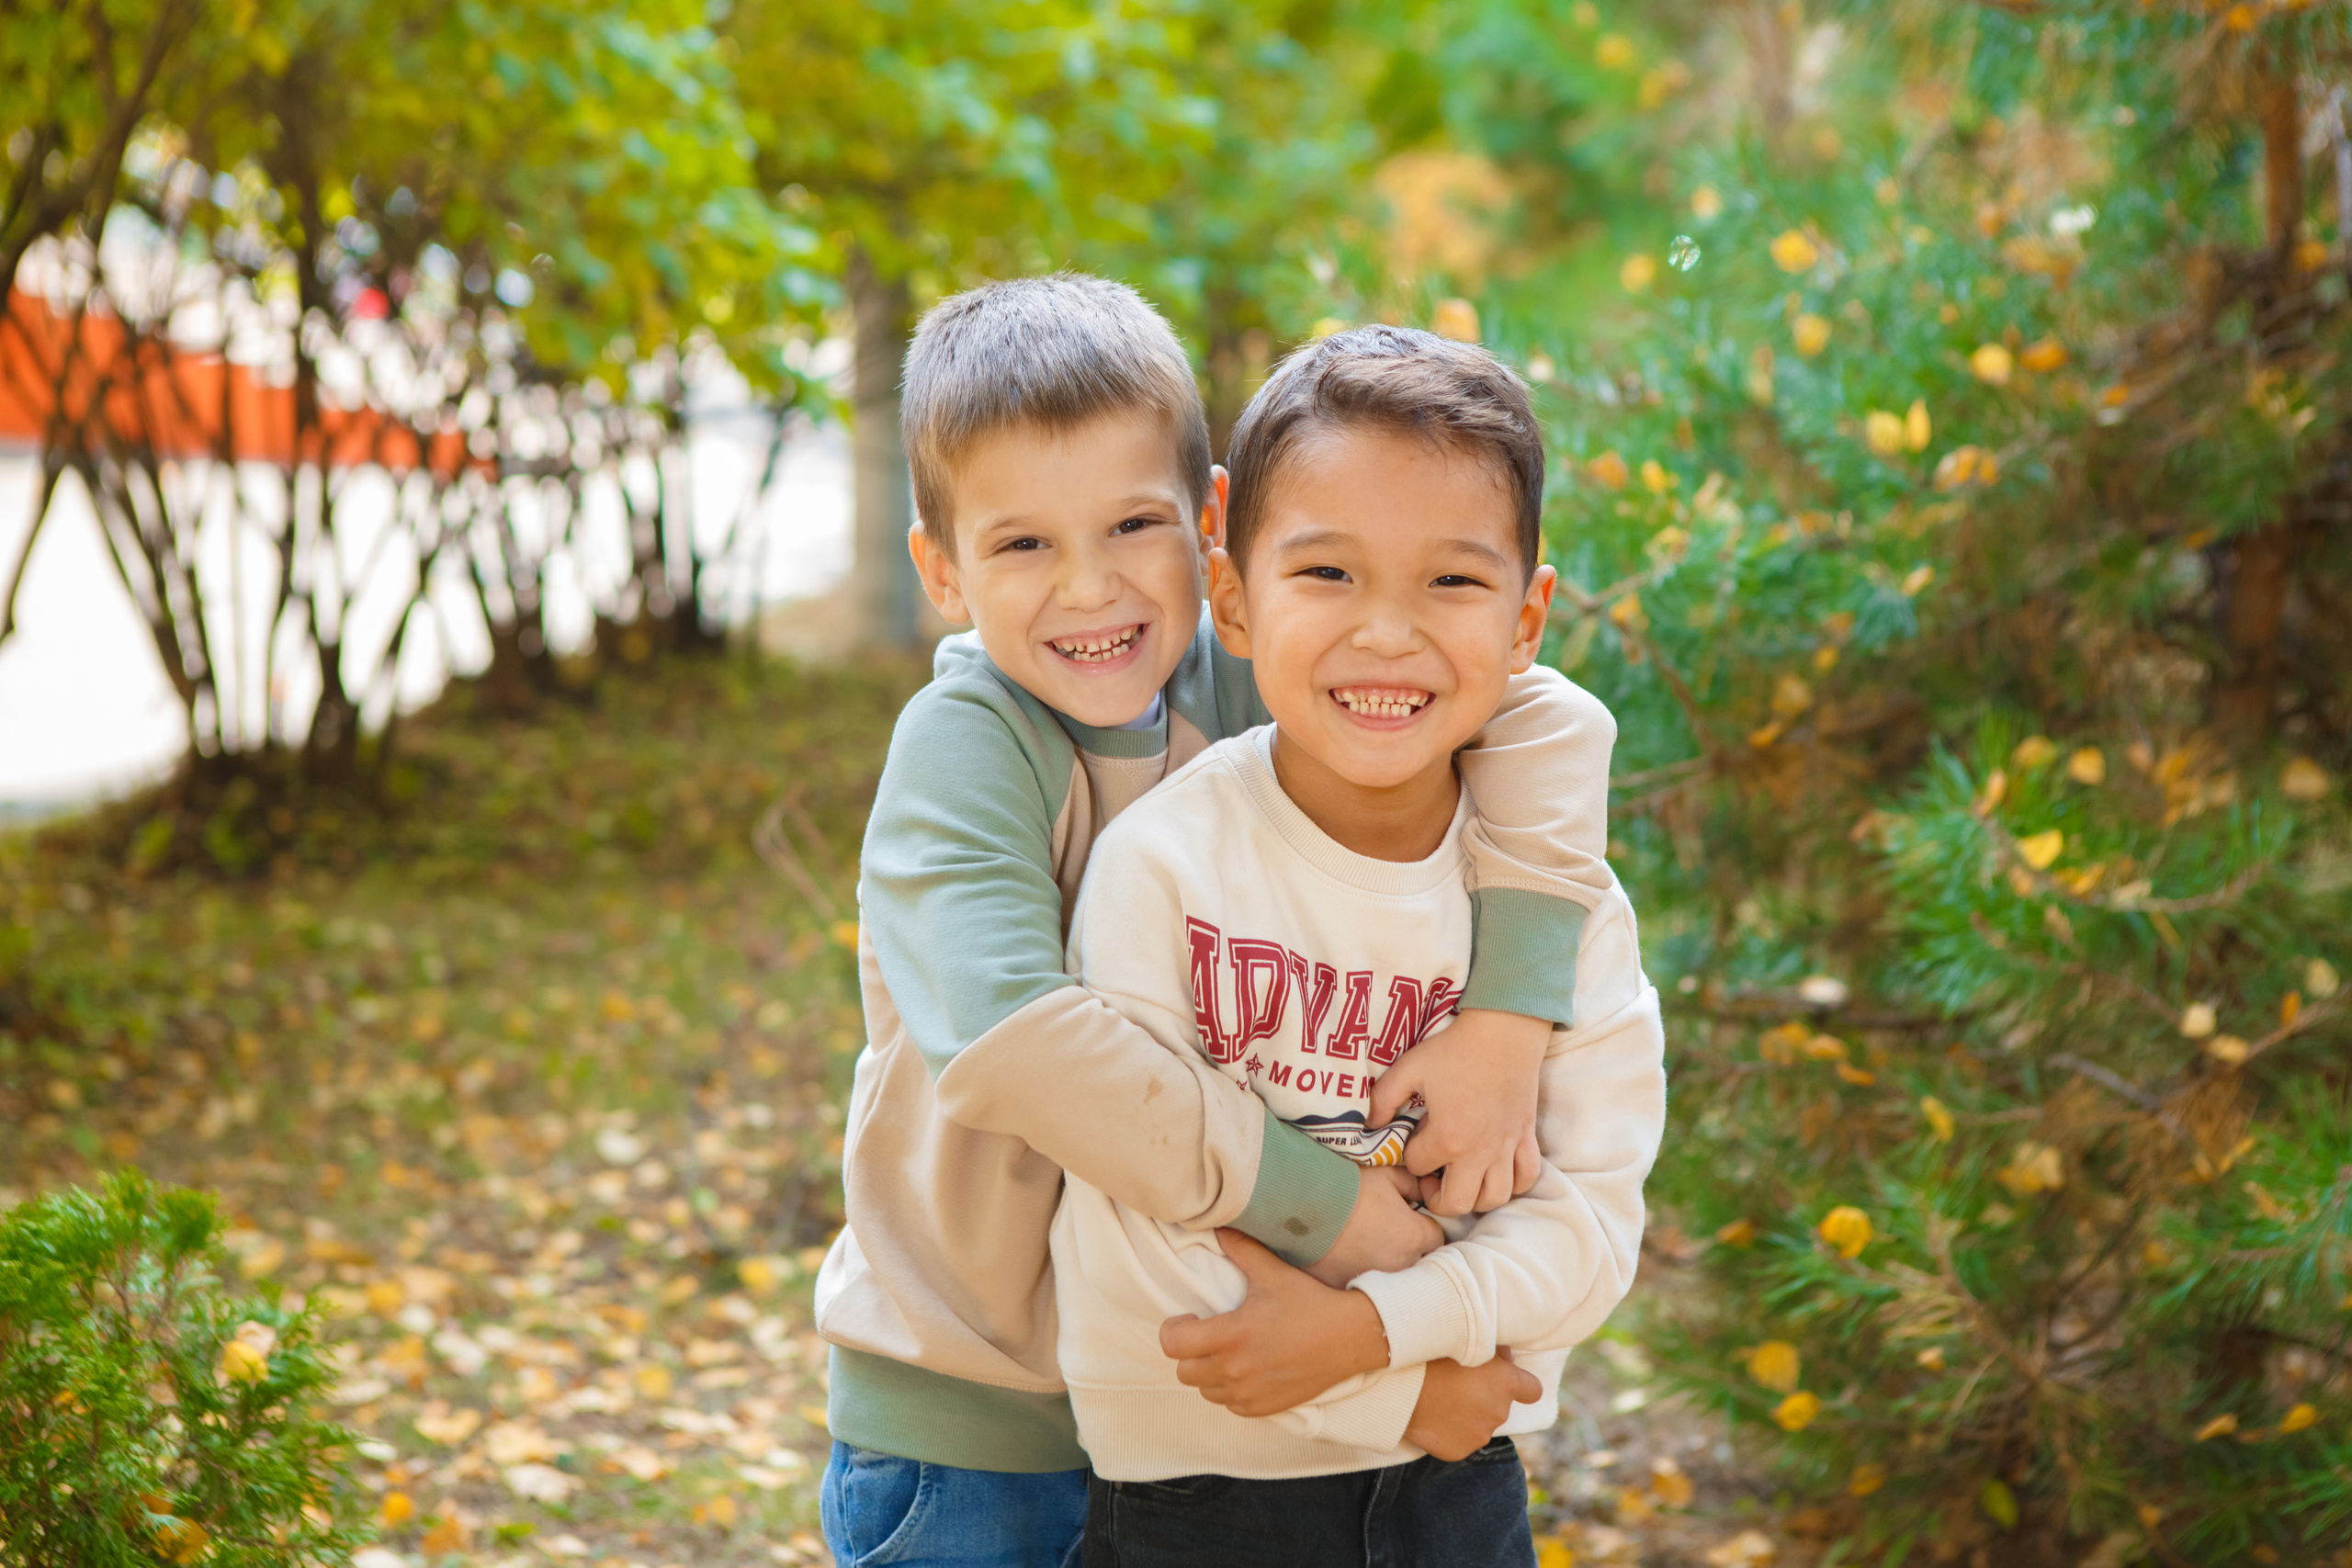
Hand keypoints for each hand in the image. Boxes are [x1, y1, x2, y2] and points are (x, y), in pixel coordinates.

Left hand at [1159, 1231, 1389, 1416]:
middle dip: (1189, 1352)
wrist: (1352, 1337)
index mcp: (1231, 1336)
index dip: (1173, 1330)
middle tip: (1207, 1335)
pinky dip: (1231, 1391)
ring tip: (1227, 1352)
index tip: (1190, 1319)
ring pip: (1204, 1391)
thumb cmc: (1310, 1303)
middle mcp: (1235, 1370)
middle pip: (1183, 1371)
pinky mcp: (1265, 1408)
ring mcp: (1250, 1393)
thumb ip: (1241, 1249)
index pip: (1173, 1345)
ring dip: (1208, 1373)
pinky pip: (1230, 1405)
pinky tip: (1247, 1371)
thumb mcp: (1273, 1273)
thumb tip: (1219, 1227)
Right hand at [1309, 1165, 1442, 1288]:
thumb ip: (1412, 1184)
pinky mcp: (1348, 1288)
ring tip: (1363, 1244)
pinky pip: (1360, 1285)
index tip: (1406, 1217)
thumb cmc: (1349, 1188)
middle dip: (1407, 1247)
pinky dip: (1356, 1273)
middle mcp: (1401, 1266)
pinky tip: (1343, 1257)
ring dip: (1384, 1263)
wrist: (1305, 1204)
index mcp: (1415, 1238)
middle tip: (1385, 1230)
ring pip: (1390, 1276)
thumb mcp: (1387, 1175)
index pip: (1436, 1237)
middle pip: (1416, 1261)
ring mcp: (1374, 1281)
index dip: (1422, 1224)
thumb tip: (1421, 1192)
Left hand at [1368, 1009, 1547, 1216]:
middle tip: (1431, 1179)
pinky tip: (1498, 1171)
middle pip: (1456, 1204)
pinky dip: (1514, 1183)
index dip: (1408, 1156)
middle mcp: (1478, 1152)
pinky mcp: (1526, 1137)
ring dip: (1475, 1198)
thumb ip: (1383, 1099)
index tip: (1411, 1141)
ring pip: (1494, 1199)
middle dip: (1437, 1199)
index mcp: (1446, 1138)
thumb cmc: (1454, 1049)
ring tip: (1463, 1178)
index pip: (1417, 1168)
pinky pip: (1527, 1177)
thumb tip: (1369, 1124)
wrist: (1504, 1032)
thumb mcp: (1409, 1068)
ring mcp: (1505, 1148)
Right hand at [1404, 1350, 1541, 1461]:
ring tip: (1441, 1400)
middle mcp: (1498, 1413)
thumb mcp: (1468, 1341)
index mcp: (1506, 1384)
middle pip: (1500, 1407)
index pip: (1533, 1390)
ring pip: (1480, 1425)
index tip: (1507, 1381)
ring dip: (1468, 1415)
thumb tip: (1506, 1357)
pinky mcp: (1459, 1451)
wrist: (1399, 1384)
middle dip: (1485, 1398)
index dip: (1522, 1386)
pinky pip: (1460, 1440)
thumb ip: (1495, 1352)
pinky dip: (1451, 1432)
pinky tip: (1434, 1417)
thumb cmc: (1432, 1355)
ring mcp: (1479, 1436)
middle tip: (1458, 1384)